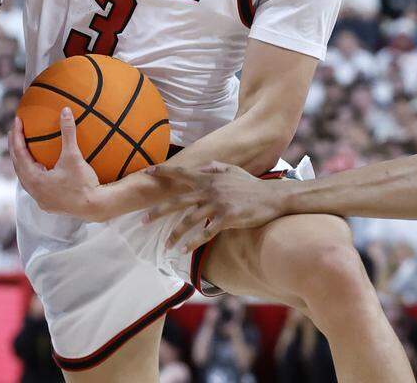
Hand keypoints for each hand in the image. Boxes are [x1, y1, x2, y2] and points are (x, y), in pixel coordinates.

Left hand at [8, 108, 105, 220]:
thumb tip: (65, 110)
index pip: (19, 153)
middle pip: (18, 166)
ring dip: (22, 162)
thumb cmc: (83, 183)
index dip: (17, 136)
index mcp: (34, 179)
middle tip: (15, 131)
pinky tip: (39, 168)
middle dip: (15, 147)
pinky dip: (33, 173)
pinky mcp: (48, 203)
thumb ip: (68, 132)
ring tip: (23, 148)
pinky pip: (35, 185)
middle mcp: (33, 191)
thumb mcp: (73, 156)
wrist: (95, 207)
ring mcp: (40, 199)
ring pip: (25, 178)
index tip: (17, 121)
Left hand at [142, 162, 291, 252]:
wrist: (273, 197)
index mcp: (209, 177)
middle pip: (178, 201)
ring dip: (175, 234)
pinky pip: (205, 233)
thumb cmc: (252, 185)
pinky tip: (184, 250)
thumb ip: (215, 167)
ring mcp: (218, 205)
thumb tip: (201, 166)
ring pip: (189, 221)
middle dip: (158, 211)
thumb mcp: (233, 170)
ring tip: (165, 245)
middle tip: (143, 220)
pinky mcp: (227, 219)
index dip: (164, 172)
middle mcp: (210, 190)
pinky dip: (194, 243)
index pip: (181, 174)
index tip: (147, 172)